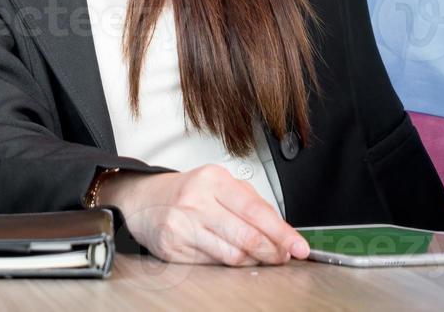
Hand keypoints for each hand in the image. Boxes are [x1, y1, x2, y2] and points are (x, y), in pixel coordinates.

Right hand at [97, 165, 310, 265]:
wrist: (144, 199)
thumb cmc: (188, 193)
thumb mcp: (220, 186)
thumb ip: (253, 205)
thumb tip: (284, 234)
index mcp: (213, 179)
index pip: (256, 211)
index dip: (283, 234)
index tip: (299, 248)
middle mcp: (196, 200)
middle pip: (248, 237)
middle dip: (272, 252)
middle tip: (281, 257)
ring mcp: (183, 224)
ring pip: (233, 256)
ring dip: (251, 261)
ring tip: (254, 256)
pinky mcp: (173, 246)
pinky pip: (213, 264)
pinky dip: (225, 263)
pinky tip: (224, 252)